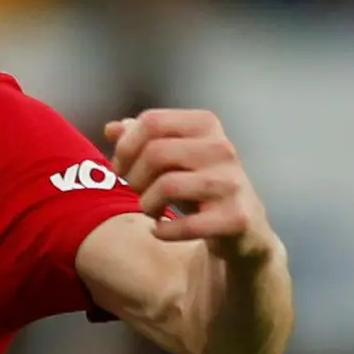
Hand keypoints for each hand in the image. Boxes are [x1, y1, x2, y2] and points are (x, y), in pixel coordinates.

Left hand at [108, 108, 274, 265]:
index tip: (122, 168)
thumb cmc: (197, 185)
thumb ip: (141, 140)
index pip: (151, 121)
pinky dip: (162, 231)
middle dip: (133, 177)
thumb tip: (112, 129)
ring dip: (146, 204)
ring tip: (151, 210)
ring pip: (166, 186)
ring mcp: (230, 183)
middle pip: (155, 152)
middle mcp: (222, 148)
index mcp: (205, 124)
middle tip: (136, 192)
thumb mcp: (170, 157)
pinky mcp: (235, 217)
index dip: (126, 147)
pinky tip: (160, 230)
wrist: (241, 225)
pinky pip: (184, 225)